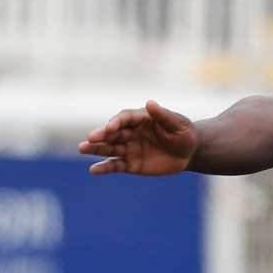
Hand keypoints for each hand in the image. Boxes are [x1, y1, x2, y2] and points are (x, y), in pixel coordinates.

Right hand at [79, 99, 197, 175]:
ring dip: (96, 149)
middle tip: (90, 138)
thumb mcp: (177, 124)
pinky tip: (94, 170)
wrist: (190, 153)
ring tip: (82, 148)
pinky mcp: (131, 164)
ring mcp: (129, 148)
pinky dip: (104, 168)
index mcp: (140, 119)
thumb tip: (150, 103)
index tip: (111, 127)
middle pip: (112, 133)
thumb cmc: (184, 134)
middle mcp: (131, 132)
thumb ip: (163, 115)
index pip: (124, 118)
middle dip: (102, 135)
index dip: (116, 122)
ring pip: (109, 148)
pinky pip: (115, 165)